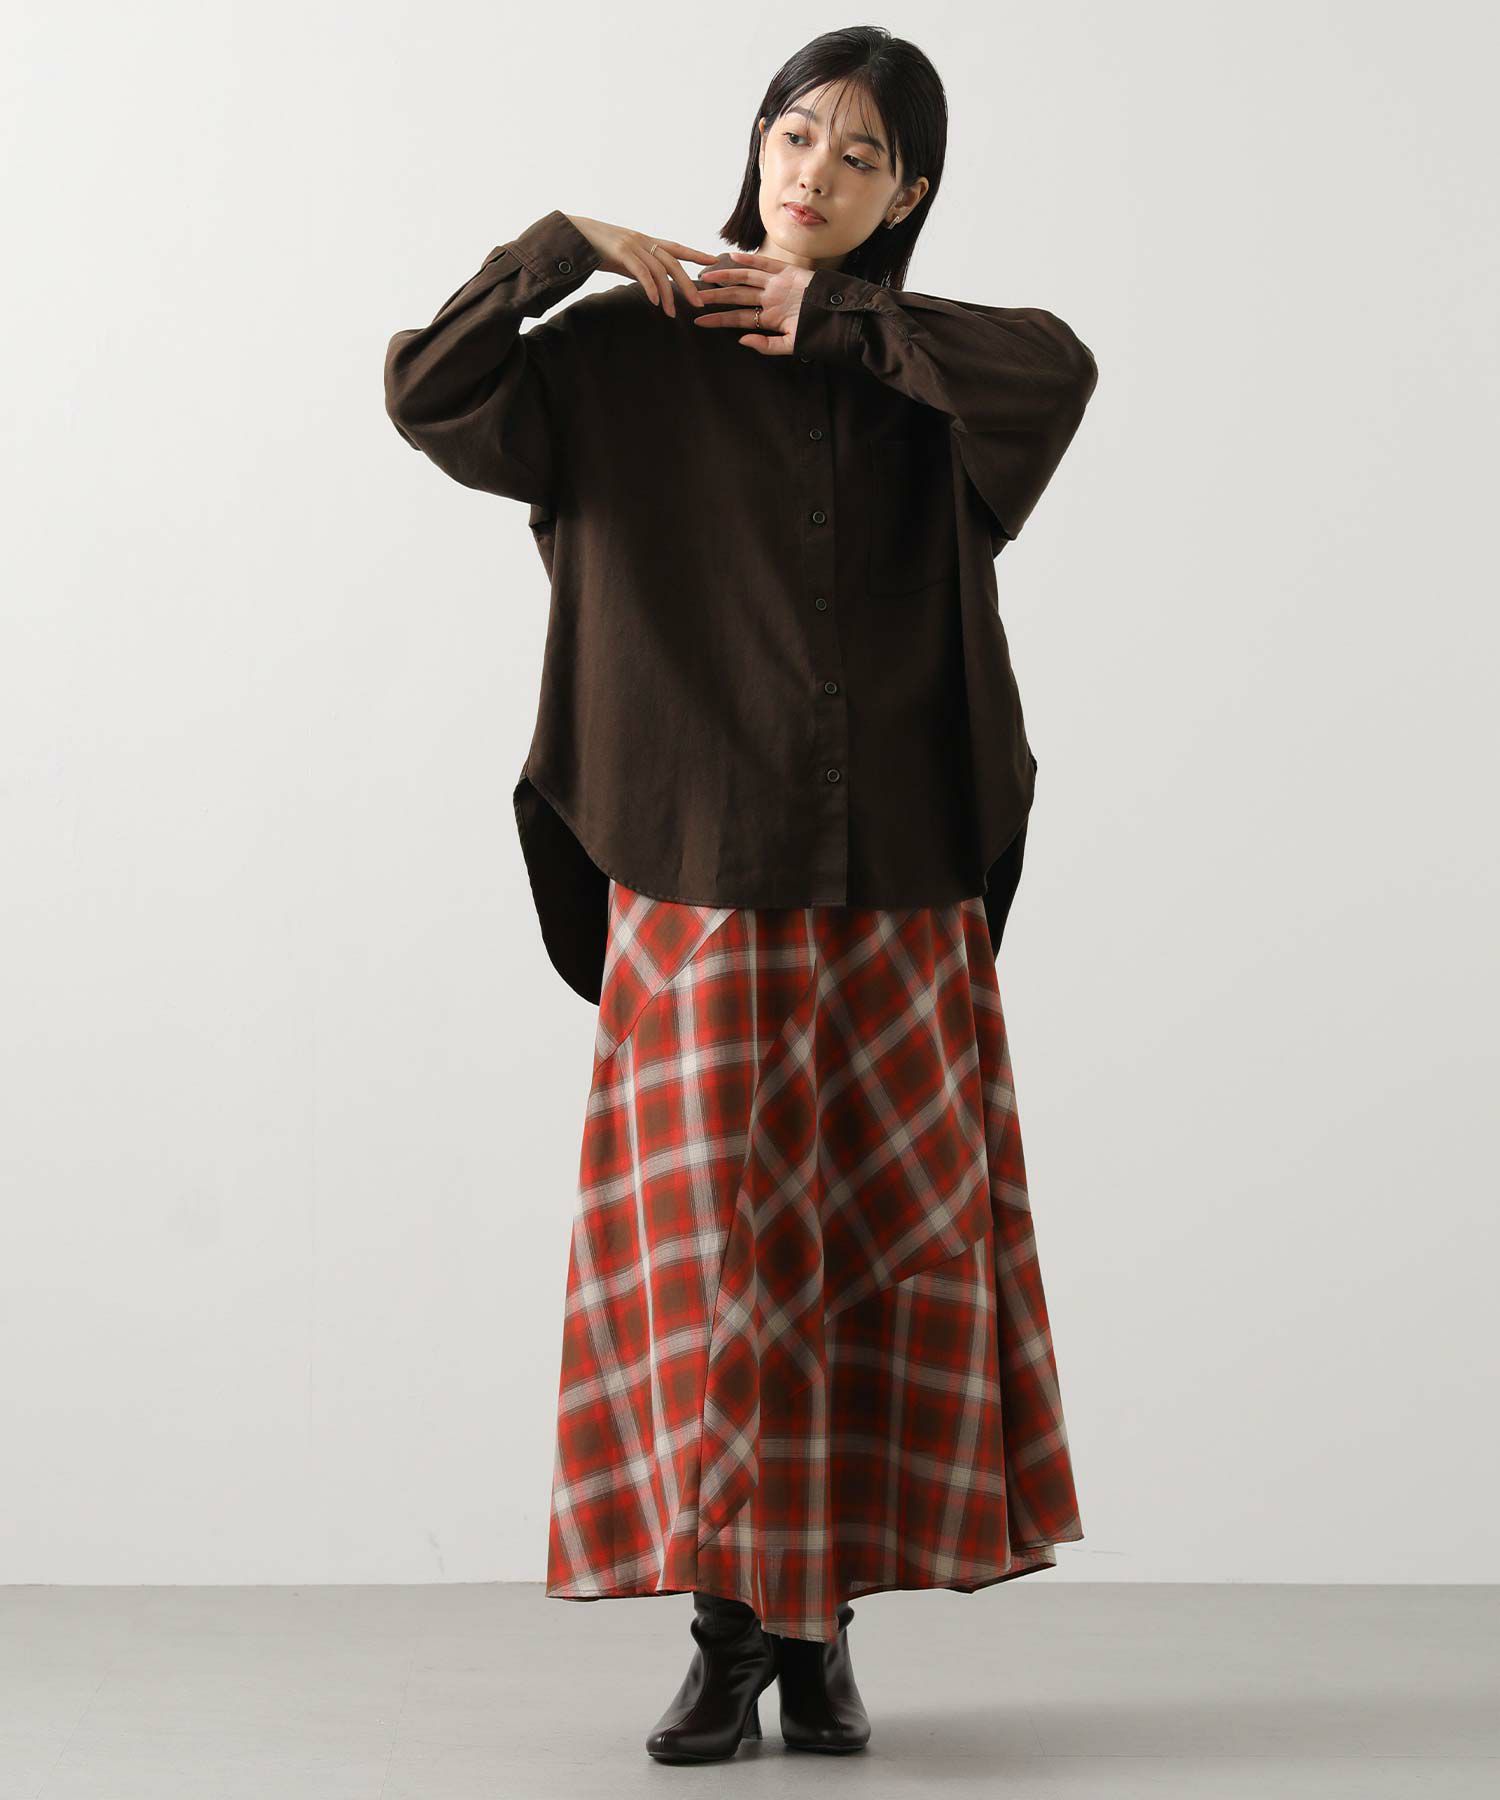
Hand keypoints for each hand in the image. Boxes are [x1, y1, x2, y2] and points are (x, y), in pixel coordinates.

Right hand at [563, 215, 719, 317]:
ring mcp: (633, 245)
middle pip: (674, 263)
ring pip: (660, 270)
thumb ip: (639, 268)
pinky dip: (651, 288)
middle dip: (688, 284)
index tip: (714, 260)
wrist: (573, 235)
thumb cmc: (597, 249)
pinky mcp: (621, 252)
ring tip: (672, 313)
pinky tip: (655, 302)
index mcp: (646, 241)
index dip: (696, 254)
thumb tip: (652, 285)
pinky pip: (642, 272)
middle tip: (699, 303)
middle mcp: (643, 241)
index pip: (677, 248)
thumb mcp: (623, 258)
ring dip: (668, 294)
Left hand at [690, 251, 815, 354]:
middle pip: (736, 296)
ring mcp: (778, 285)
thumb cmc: (818, 333)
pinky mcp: (788, 272)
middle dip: (714, 297)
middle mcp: (770, 299)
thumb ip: (767, 345)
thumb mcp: (792, 345)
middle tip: (693, 296)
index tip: (698, 321)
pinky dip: (749, 260)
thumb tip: (742, 340)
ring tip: (705, 277)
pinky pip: (765, 264)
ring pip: (745, 279)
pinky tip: (731, 257)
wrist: (841, 318)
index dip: (717, 319)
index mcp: (769, 318)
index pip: (737, 317)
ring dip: (725, 277)